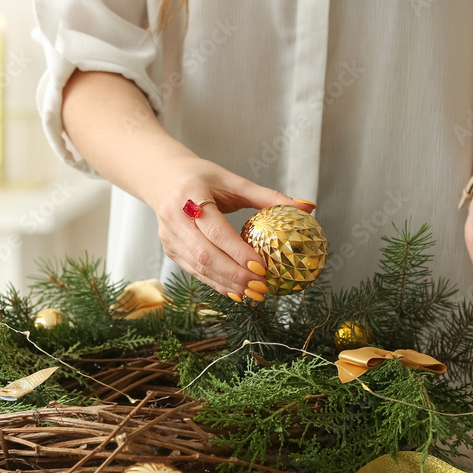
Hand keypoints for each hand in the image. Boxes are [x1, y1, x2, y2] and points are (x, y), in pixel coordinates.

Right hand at [142, 157, 314, 301]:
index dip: (237, 252)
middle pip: (205, 254)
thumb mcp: (235, 181)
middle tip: (261, 287)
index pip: (215, 230)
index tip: (262, 268)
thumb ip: (269, 197)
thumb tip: (308, 207)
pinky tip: (236, 292)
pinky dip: (216, 283)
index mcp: (190, 195)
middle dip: (234, 275)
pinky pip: (194, 271)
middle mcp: (175, 217)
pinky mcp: (169, 249)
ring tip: (253, 294)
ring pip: (199, 267)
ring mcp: (169, 236)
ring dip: (227, 284)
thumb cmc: (204, 178)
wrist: (163, 177)